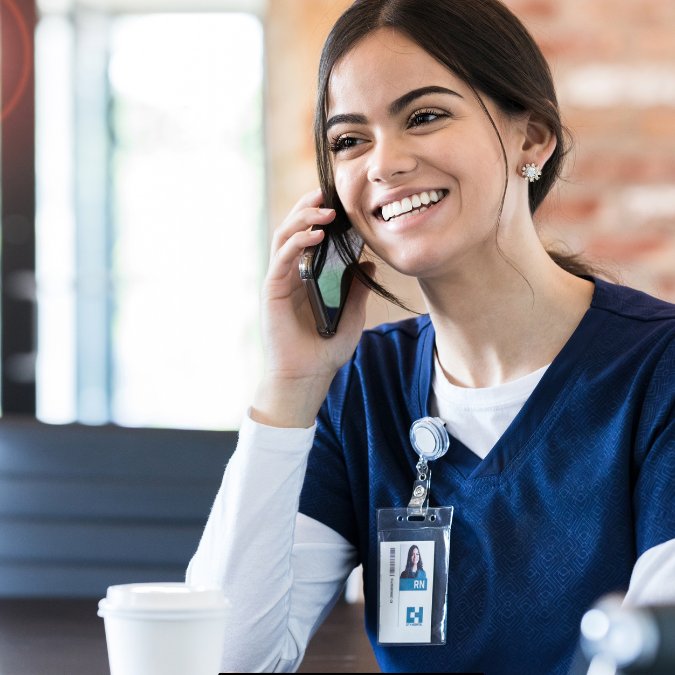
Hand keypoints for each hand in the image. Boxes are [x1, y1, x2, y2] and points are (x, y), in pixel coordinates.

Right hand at [252, 188, 372, 428]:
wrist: (307, 376)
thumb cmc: (326, 349)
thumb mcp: (352, 314)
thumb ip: (357, 287)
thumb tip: (368, 260)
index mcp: (307, 276)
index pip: (311, 236)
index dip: (322, 215)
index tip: (341, 199)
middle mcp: (290, 273)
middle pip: (294, 228)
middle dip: (309, 206)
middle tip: (329, 191)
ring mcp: (279, 280)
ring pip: (284, 236)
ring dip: (302, 218)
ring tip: (325, 208)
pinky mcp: (272, 290)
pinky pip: (282, 258)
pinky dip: (297, 242)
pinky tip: (315, 234)